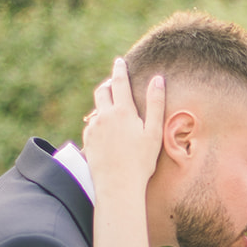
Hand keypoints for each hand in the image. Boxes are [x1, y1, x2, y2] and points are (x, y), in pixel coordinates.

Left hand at [84, 61, 164, 192]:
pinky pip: (92, 126)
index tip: (119, 61)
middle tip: (114, 83)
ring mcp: (93, 129)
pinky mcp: (88, 141)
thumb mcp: (153, 132)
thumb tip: (158, 79)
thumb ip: (156, 104)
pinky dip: (99, 123)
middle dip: (108, 85)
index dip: (120, 70)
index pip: (119, 83)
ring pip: (97, 110)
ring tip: (113, 111)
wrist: (118, 185)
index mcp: (122, 111)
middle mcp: (104, 116)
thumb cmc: (141, 161)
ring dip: (104, 106)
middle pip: (102, 92)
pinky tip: (107, 133)